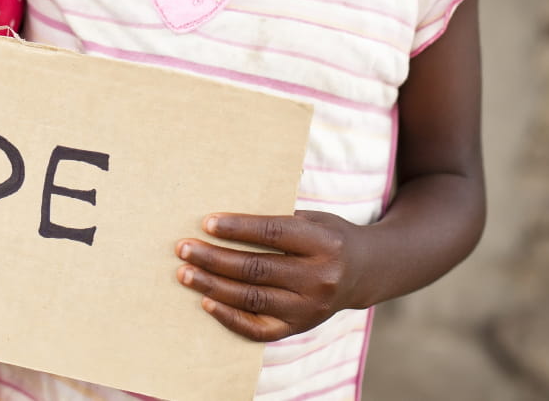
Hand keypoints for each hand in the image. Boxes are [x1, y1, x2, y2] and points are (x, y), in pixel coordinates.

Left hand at [176, 210, 360, 340]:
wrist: (365, 271)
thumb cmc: (327, 236)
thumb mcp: (312, 219)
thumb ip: (278, 221)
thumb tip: (223, 220)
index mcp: (324, 242)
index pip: (274, 233)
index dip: (238, 228)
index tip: (207, 222)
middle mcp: (319, 278)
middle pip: (257, 268)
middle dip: (215, 258)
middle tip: (183, 248)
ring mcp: (310, 308)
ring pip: (253, 298)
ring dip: (213, 285)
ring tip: (184, 273)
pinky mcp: (300, 327)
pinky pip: (259, 329)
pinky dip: (230, 317)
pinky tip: (206, 302)